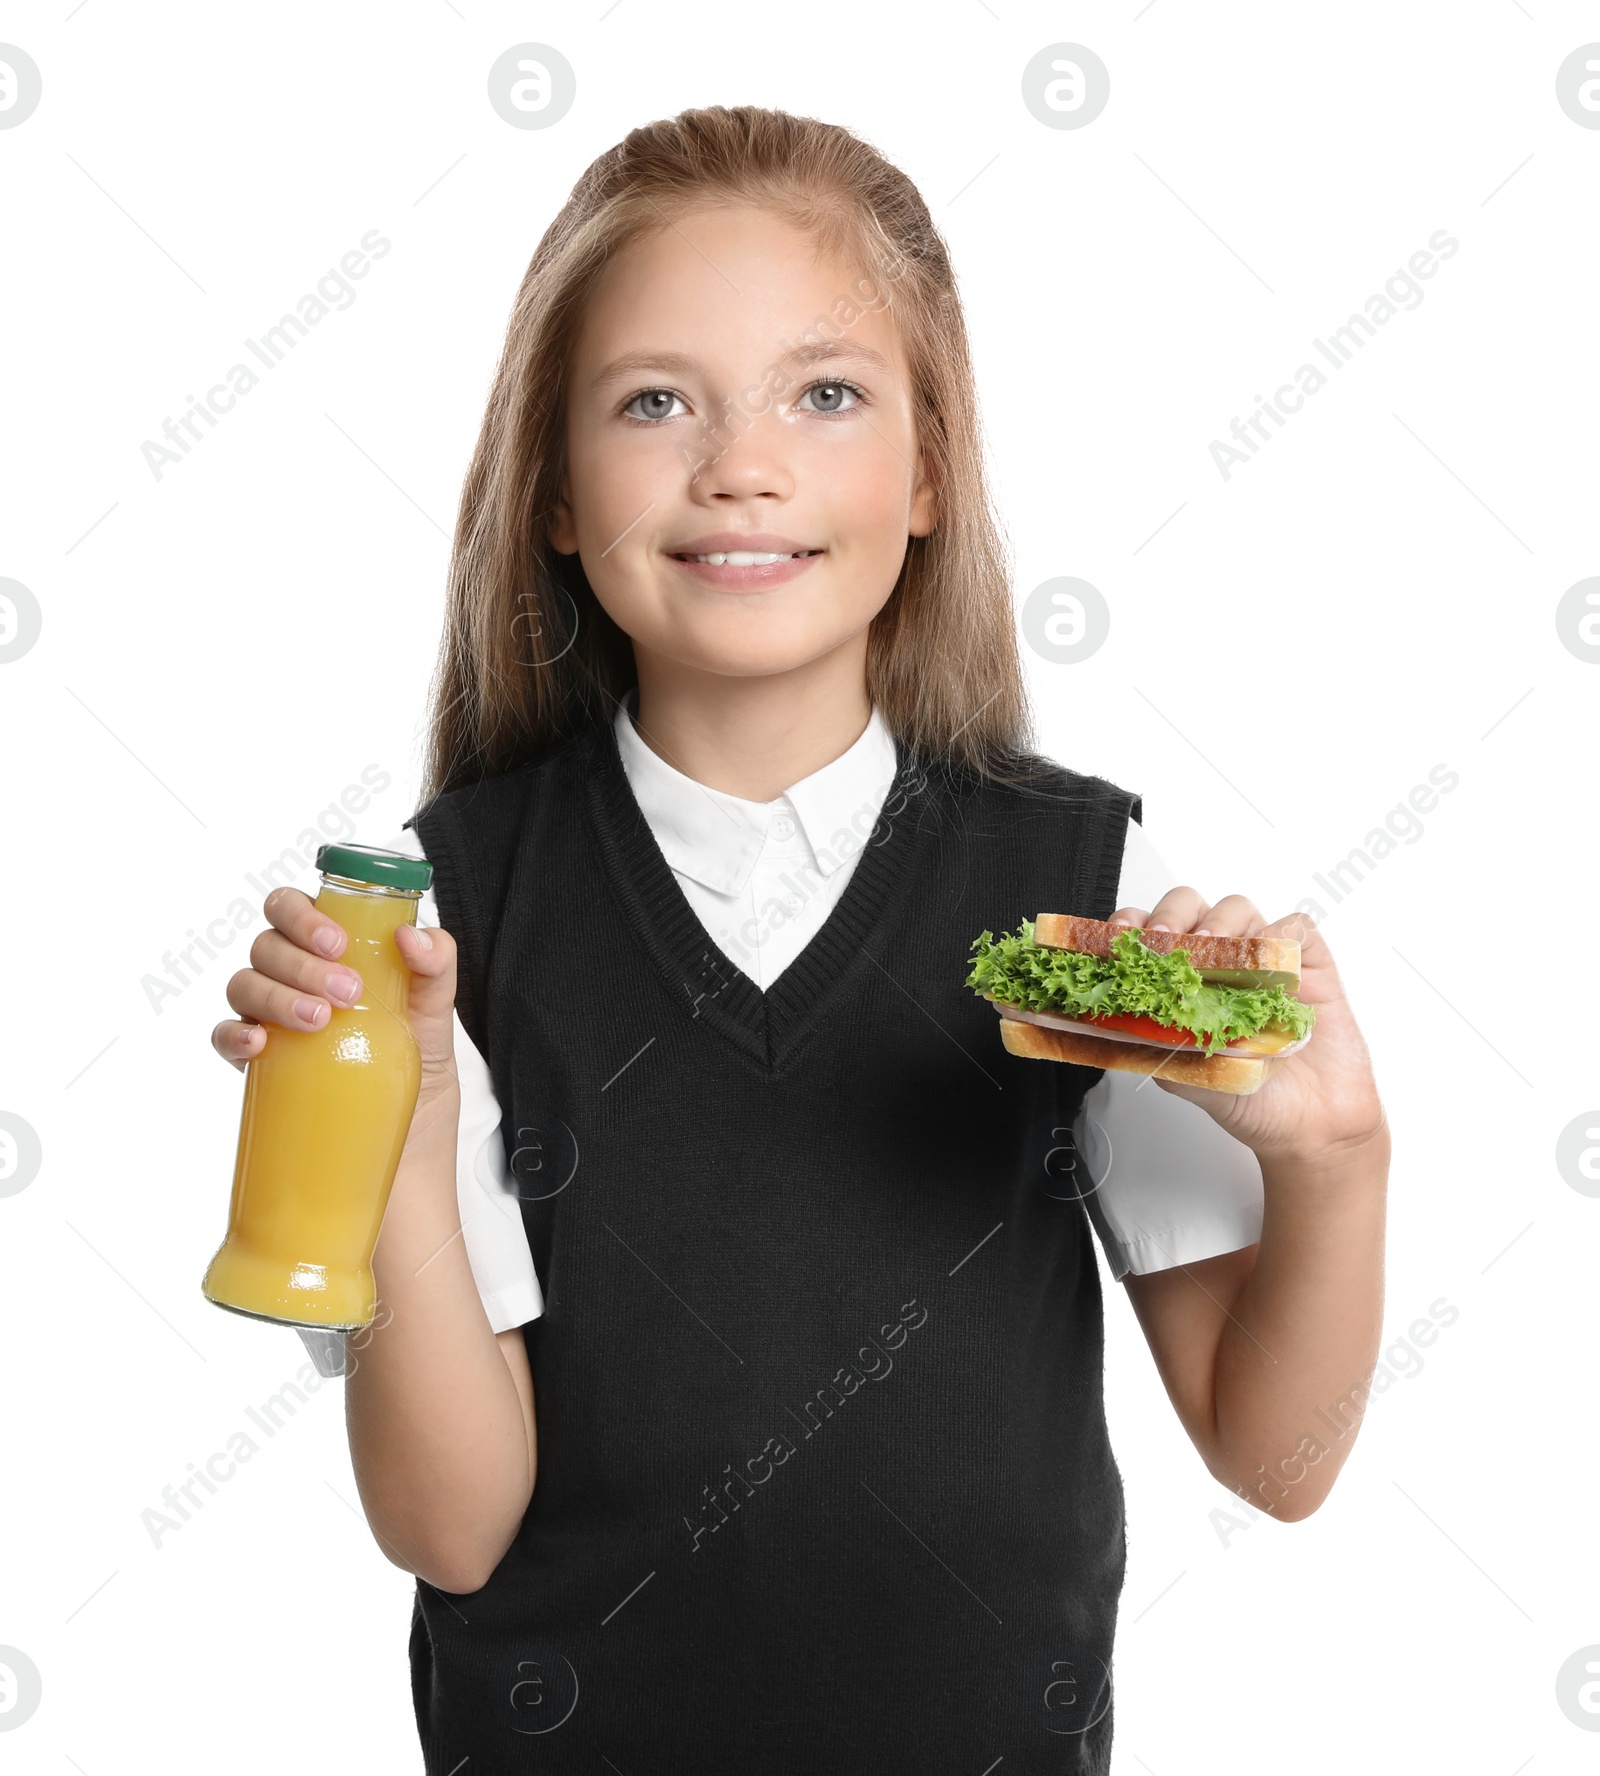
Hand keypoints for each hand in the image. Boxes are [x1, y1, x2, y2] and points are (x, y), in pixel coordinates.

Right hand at [211, 887, 460, 1102]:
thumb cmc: (418, 1049)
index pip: (290, 907)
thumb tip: (408, 935)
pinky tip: (258, 1043)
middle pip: (268, 945)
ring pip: (244, 984)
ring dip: (277, 997)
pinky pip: (225, 1037)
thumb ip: (436, 960)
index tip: (337, 944)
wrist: (414, 1118)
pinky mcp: (260, 1059)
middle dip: (303, 965)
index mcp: (327, 947)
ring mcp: (271, 1014)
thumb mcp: (437, 1003)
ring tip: (319, 1021)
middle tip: (347, 992)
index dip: (302, 916)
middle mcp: (292, 974)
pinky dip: (235, 1035)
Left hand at [1107, 890, 1386, 1166]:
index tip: (1119, 939)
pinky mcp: (1309, 964)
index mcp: (1181, 982)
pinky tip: (1268, 962)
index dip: (1131, 928)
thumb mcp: (1185, 1078)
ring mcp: (1263, 960)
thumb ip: (1153, 1046)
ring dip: (1219, 920)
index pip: (1148, 936)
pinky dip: (1280, 934)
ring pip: (1237, 910)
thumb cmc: (1248, 1098)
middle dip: (1170, 916)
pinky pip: (1296, 928)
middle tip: (1164, 941)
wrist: (1310, 1125)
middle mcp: (1219, 963)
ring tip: (1211, 946)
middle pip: (1188, 908)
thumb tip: (1115, 1023)